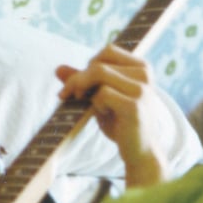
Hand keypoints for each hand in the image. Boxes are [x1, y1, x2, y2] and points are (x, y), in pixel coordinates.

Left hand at [56, 44, 173, 186]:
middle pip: (99, 62)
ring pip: (99, 74)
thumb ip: (83, 82)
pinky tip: (103, 113)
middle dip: (77, 78)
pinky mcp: (134, 106)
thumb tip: (58, 69)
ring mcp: (141, 90)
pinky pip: (102, 94)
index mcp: (141, 68)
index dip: (87, 65)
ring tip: (84, 102)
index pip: (107, 51)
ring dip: (83, 89)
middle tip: (67, 95)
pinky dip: (95, 103)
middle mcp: (144, 75)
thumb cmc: (120, 123)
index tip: (76, 84)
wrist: (139, 151)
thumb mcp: (101, 99)